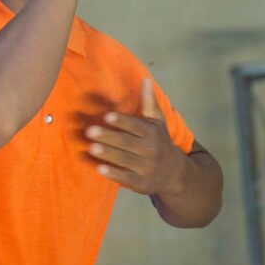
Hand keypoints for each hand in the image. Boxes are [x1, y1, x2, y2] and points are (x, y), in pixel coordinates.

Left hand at [85, 78, 184, 194]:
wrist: (174, 174)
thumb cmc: (159, 142)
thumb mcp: (157, 122)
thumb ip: (149, 102)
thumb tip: (145, 80)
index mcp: (152, 133)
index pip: (136, 126)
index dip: (122, 121)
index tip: (107, 116)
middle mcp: (151, 150)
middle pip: (127, 142)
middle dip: (109, 137)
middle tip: (90, 131)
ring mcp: (147, 167)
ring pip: (125, 159)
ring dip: (108, 154)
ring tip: (91, 148)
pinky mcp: (141, 183)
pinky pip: (126, 178)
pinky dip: (114, 173)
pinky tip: (100, 168)